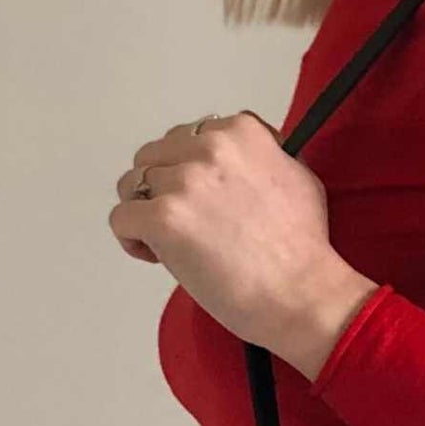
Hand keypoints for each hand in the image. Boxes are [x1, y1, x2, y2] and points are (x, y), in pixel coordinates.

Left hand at [110, 112, 378, 378]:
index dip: (192, 170)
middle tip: (188, 225)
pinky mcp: (162, 219)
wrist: (301, 294)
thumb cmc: (303, 247)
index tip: (209, 202)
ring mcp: (183, 183)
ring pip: (132, 184)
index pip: (190, 136)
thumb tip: (241, 161)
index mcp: (240, 131)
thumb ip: (262, 155)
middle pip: (155, 156)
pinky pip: (121, 219)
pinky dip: (132, 239)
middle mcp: (208, 147)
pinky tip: (157, 257)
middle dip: (163, 188)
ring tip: (171, 243)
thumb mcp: (297, 175)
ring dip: (145, 212)